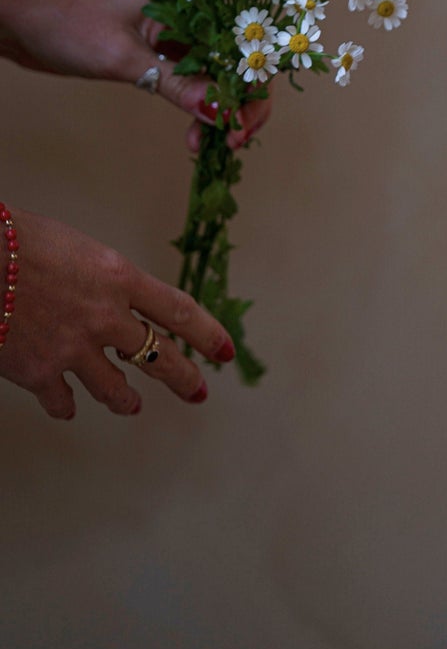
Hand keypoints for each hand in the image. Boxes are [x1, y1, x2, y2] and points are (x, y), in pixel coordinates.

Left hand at [0, 0, 270, 150]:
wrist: (19, 21)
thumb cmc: (65, 22)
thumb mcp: (123, 57)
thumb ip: (175, 83)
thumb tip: (220, 114)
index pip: (242, 41)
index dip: (252, 83)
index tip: (240, 123)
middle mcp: (192, 15)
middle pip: (239, 61)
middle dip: (242, 103)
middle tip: (233, 141)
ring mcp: (179, 36)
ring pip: (220, 76)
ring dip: (222, 110)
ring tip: (211, 145)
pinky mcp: (163, 55)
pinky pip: (196, 83)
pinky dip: (200, 108)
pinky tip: (196, 134)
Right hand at [0, 207, 234, 417]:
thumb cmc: (20, 241)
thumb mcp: (79, 249)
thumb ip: (104, 279)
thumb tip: (115, 296)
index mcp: (120, 278)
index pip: (180, 311)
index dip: (207, 334)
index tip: (224, 351)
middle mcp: (105, 318)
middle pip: (160, 356)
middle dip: (184, 377)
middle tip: (198, 391)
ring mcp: (74, 349)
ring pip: (115, 390)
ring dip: (126, 401)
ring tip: (132, 405)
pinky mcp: (39, 373)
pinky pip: (63, 402)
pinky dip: (66, 406)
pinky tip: (68, 407)